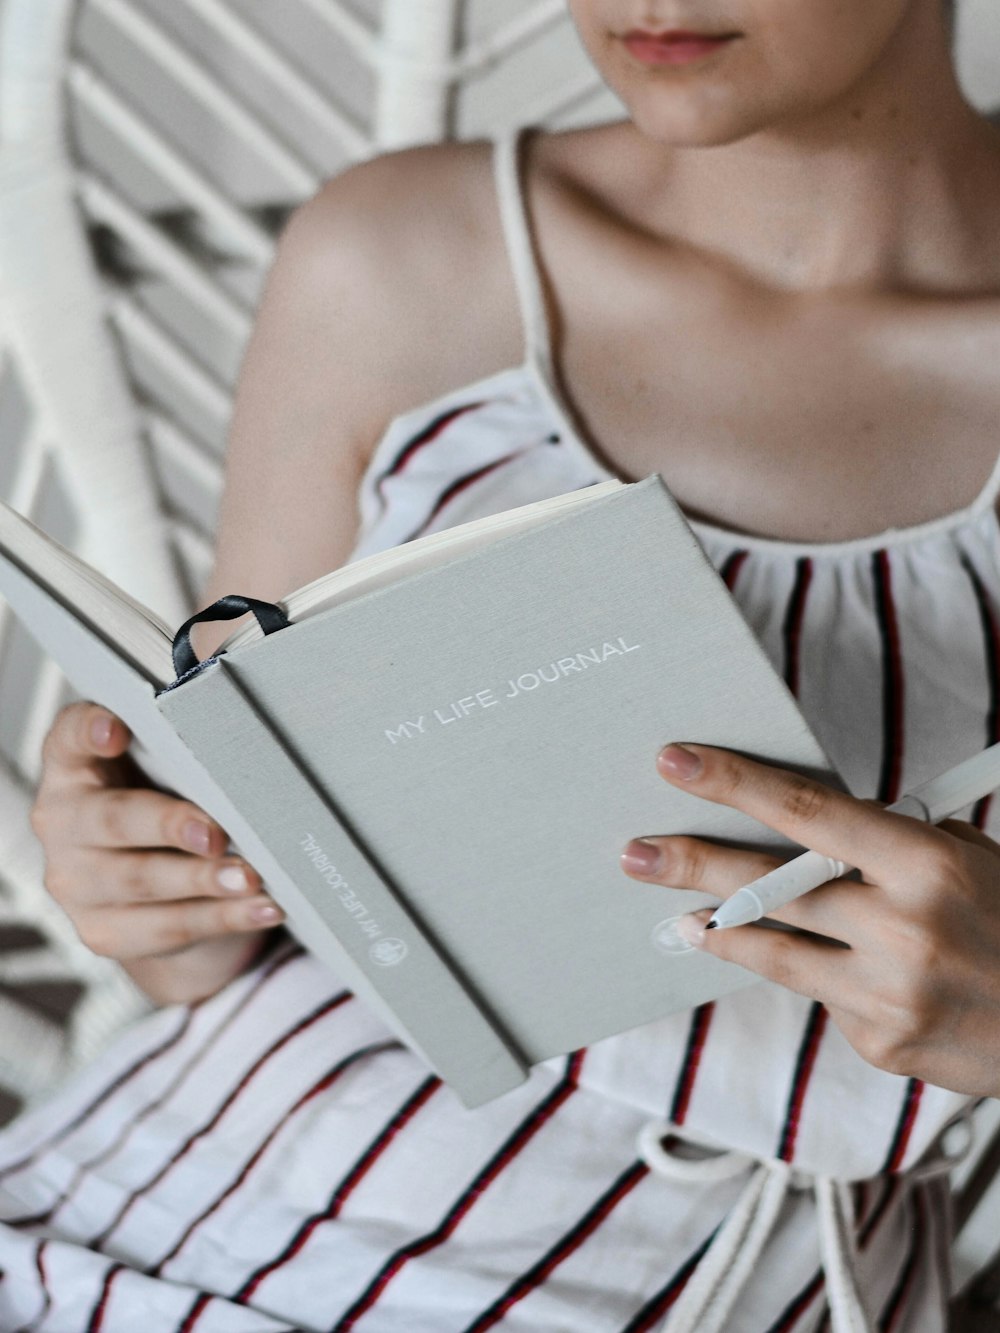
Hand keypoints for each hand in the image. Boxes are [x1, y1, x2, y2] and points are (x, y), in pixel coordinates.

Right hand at [30, 701, 285, 1004]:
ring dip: (203, 880)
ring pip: (141, 881)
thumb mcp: (165, 773)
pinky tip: (258, 908)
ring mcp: (75, 882)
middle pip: (112, 818)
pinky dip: (221, 918)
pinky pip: (167, 927)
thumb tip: (241, 757)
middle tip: (215, 833)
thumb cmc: (167, 807)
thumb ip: (181, 756)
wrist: (158, 891)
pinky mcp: (103, 930)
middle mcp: (62, 823)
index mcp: (73, 769)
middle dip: (168, 825)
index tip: (116, 731)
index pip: (68, 738)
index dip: (88, 730)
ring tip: (250, 877)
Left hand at [620, 741, 999, 1098]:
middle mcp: (904, 928)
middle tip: (634, 852)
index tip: (676, 761)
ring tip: (680, 918)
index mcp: (927, 864)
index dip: (734, 783)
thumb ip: (889, 848)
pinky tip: (832, 971)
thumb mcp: (969, 862)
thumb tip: (801, 834)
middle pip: (770, 889)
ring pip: (775, 952)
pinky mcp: (882, 1041)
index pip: (807, 810)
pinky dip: (817, 976)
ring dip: (719, 932)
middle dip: (693, 866)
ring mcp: (890, 993)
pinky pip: (824, 996)